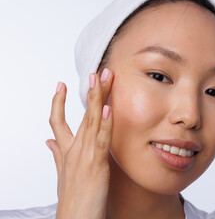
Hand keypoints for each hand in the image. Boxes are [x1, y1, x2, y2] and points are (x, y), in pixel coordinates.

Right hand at [46, 69, 113, 218]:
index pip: (57, 121)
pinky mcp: (95, 165)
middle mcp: (74, 150)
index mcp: (66, 151)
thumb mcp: (63, 174)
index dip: (58, 102)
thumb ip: (57, 155)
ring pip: (91, 122)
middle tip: (96, 72)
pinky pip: (101, 140)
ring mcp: (84, 156)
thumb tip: (48, 141)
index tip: (60, 85)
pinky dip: (104, 124)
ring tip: (102, 79)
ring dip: (97, 99)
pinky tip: (108, 109)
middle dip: (90, 92)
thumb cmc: (73, 199)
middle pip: (82, 115)